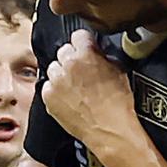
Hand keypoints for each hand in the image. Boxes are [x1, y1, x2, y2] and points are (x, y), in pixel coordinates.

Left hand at [42, 29, 135, 144]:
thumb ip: (103, 56)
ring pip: (53, 68)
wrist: (110, 130)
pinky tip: (68, 99)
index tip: (85, 49)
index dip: (84, 43)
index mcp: (85, 53)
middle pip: (63, 51)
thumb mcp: (119, 70)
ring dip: (62, 75)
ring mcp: (56, 81)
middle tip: (81, 72)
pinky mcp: (48, 97)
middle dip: (72, 59)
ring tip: (74, 88)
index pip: (78, 35)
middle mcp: (67, 64)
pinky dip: (55, 92)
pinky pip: (47, 87)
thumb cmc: (118, 104)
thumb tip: (97, 52)